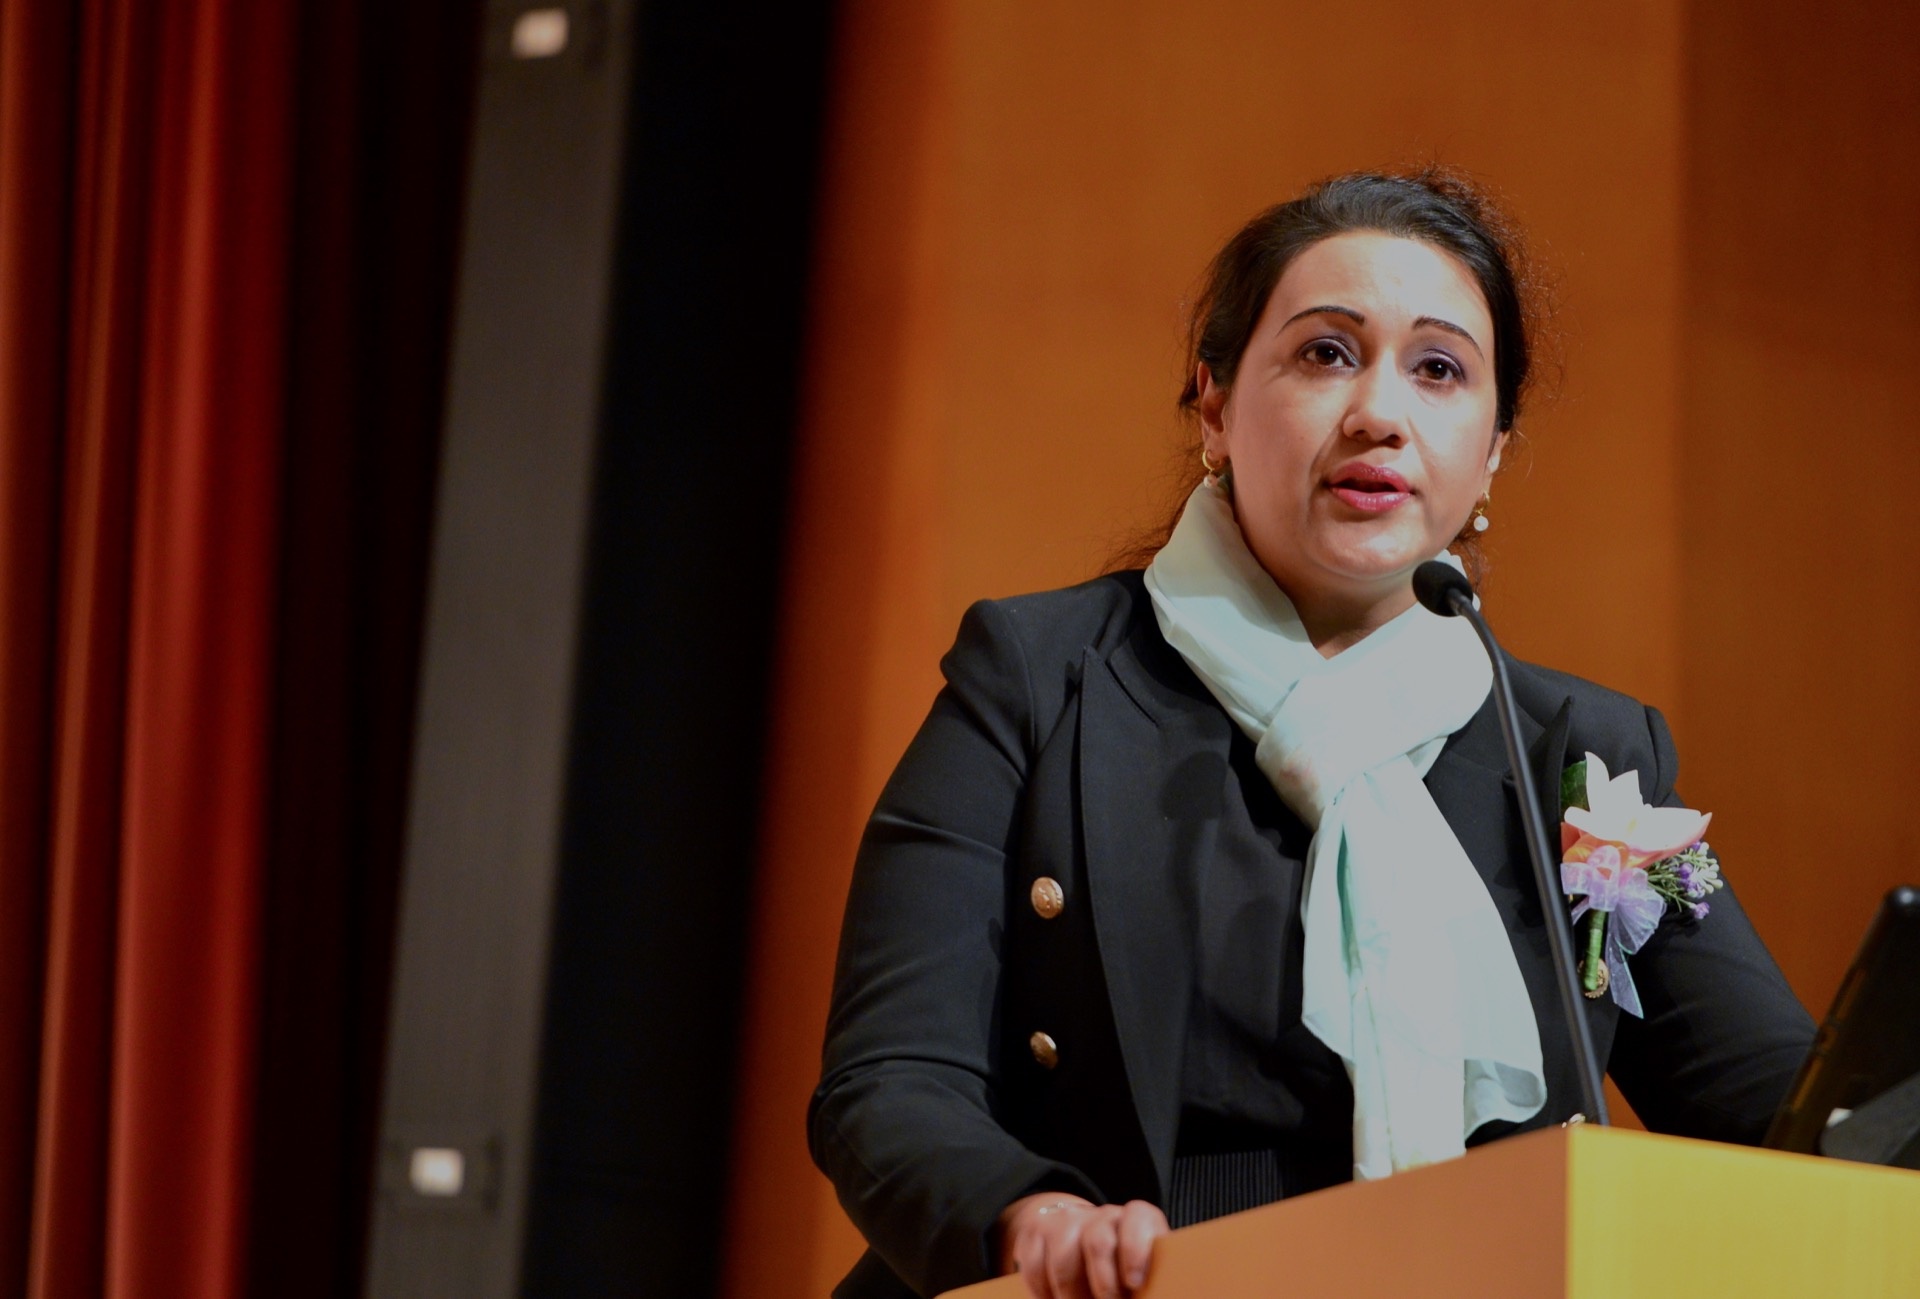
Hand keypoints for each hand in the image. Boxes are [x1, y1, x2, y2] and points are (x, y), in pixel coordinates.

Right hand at [995, 1193, 1168, 1297]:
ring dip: (1069, 1294)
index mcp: (1136, 1220)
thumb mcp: (1140, 1273)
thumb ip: (1143, 1283)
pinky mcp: (1036, 1232)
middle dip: (1102, 1285)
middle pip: (1098, 1242)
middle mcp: (1102, 1216)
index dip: (1135, 1249)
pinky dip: (1041, 1291)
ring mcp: (1067, 1220)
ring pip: (1063, 1255)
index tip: (1134, 1283)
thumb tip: (1150, 1295)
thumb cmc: (1122, 1270)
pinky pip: (1033, 1263)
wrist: (1081, 1242)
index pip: (1138, 1217)